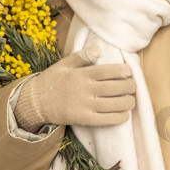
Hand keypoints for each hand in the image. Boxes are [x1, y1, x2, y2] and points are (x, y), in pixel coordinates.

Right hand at [17, 46, 135, 127]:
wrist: (35, 102)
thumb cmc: (51, 81)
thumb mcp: (63, 64)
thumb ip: (81, 56)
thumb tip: (98, 49)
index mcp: (82, 74)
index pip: (108, 71)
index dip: (123, 71)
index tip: (129, 72)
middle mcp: (85, 89)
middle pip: (115, 88)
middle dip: (129, 87)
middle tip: (134, 86)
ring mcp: (85, 105)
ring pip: (113, 104)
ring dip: (127, 102)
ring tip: (132, 100)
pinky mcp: (83, 119)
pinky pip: (105, 119)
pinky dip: (118, 118)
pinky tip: (124, 115)